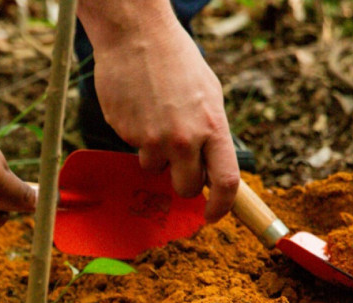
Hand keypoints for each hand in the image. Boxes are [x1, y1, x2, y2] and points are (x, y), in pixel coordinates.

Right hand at [78, 0, 239, 222]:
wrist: (136, 36)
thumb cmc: (177, 61)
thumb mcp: (209, 94)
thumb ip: (211, 132)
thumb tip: (210, 167)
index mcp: (212, 126)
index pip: (226, 182)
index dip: (221, 206)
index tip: (212, 215)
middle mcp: (184, 138)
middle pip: (187, 187)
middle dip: (183, 185)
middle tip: (178, 168)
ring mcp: (152, 138)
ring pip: (154, 168)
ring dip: (154, 154)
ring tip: (154, 117)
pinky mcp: (126, 133)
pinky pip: (133, 148)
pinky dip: (136, 135)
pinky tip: (138, 107)